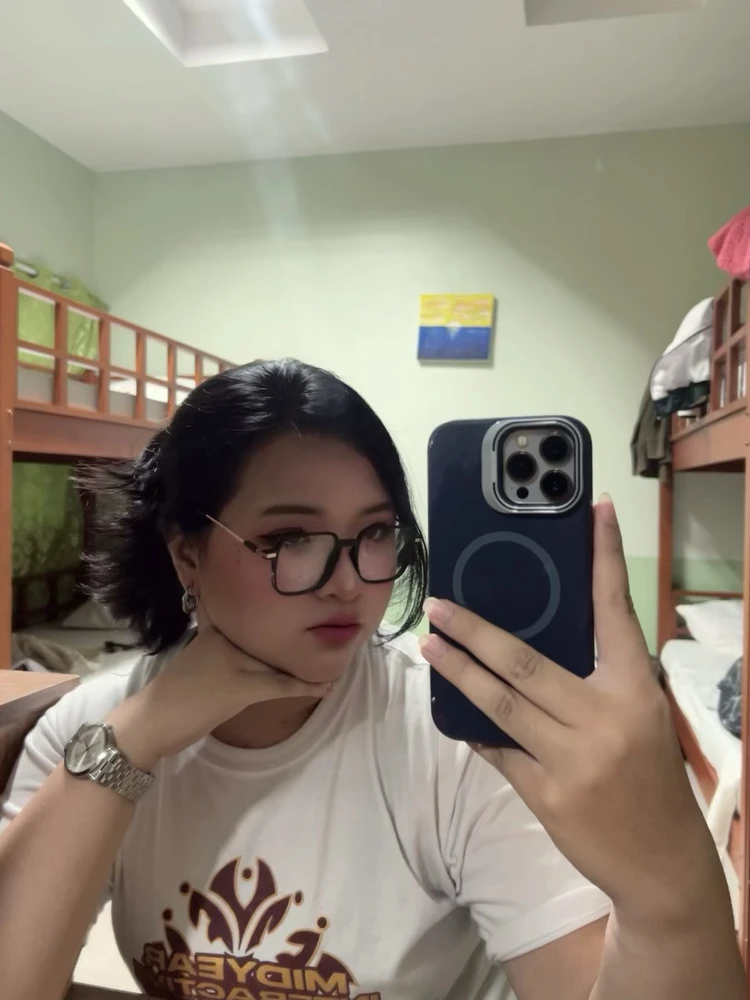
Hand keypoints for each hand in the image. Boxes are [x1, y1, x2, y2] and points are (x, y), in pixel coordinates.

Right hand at [106, 626, 331, 769]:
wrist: (149, 722)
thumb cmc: (175, 696)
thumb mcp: (199, 661)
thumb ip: (226, 650)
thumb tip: (258, 651)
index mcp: (216, 628)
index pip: (259, 620)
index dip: (287, 622)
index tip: (313, 615)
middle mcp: (226, 637)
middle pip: (275, 638)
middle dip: (304, 644)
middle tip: (336, 641)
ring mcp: (233, 661)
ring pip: (282, 659)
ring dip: (311, 663)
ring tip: (339, 661)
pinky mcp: (240, 687)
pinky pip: (281, 685)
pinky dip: (306, 686)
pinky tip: (326, 685)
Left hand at [420, 496, 723, 927]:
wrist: (661, 863)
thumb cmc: (650, 777)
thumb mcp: (640, 716)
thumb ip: (599, 677)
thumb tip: (537, 638)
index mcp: (635, 689)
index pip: (616, 610)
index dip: (605, 557)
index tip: (595, 510)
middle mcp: (604, 717)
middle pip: (525, 661)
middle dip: (475, 630)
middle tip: (439, 605)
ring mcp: (572, 759)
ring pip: (500, 704)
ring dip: (458, 671)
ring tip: (429, 645)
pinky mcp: (545, 795)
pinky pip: (498, 750)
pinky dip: (473, 728)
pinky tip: (451, 711)